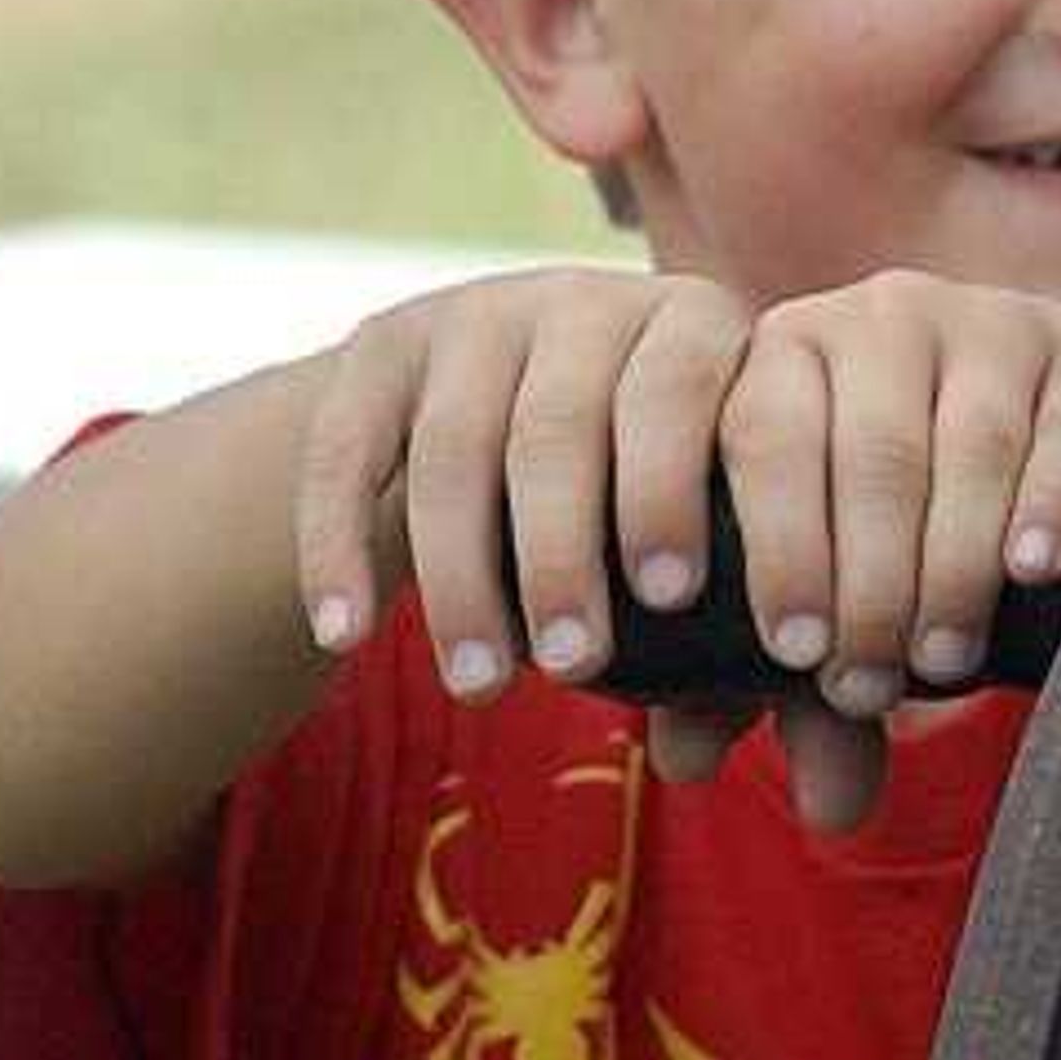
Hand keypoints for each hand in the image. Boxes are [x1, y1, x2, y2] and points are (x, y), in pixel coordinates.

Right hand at [292, 258, 753, 718]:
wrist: (503, 404)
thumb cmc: (642, 509)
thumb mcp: (704, 531)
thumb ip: (721, 635)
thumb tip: (700, 759)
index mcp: (696, 330)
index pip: (686, 392)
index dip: (677, 493)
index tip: (673, 599)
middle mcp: (588, 300)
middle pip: (563, 425)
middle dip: (564, 555)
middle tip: (573, 665)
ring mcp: (479, 314)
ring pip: (457, 445)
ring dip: (463, 576)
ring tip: (482, 683)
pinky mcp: (385, 345)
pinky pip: (348, 451)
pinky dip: (339, 547)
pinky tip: (345, 635)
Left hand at [684, 273, 1060, 833]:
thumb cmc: (917, 530)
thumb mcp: (831, 585)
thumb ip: (761, 666)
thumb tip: (686, 762)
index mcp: (789, 357)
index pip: (763, 434)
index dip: (775, 547)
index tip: (787, 653)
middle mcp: (883, 318)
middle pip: (870, 452)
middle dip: (865, 583)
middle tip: (865, 687)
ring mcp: (995, 323)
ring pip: (971, 442)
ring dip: (953, 563)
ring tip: (941, 660)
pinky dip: (1051, 499)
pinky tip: (1031, 569)